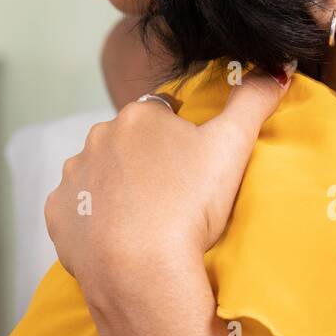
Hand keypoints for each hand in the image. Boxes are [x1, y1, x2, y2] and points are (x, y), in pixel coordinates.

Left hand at [45, 64, 291, 298]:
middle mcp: (97, 137)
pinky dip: (93, 220)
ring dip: (117, 188)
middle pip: (128, 142)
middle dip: (147, 161)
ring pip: (100, 174)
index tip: (193, 167)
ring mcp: (73, 177)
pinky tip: (117, 238)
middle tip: (173, 197)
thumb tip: (278, 66)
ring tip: (146, 220)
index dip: (181, 138)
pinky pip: (76, 210)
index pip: (163, 113)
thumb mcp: (232, 146)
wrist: (140, 268)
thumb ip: (254, 101)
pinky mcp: (58, 215)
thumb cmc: (189, 204)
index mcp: (139, 115)